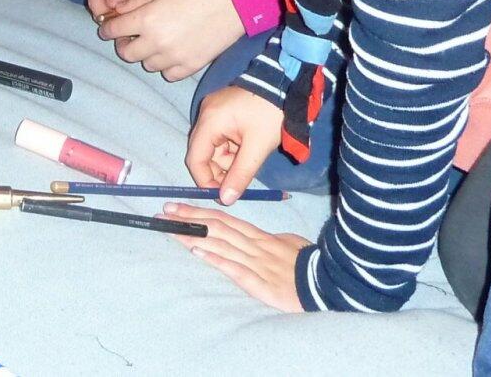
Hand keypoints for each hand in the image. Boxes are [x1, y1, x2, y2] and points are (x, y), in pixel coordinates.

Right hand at [86, 0, 190, 19]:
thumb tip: (112, 5)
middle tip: (127, 29)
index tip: (114, 22)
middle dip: (112, 20)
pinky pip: (131, 10)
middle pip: (104, 8)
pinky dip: (134, 16)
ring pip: (117, 11)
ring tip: (136, 29)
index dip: (101, 12)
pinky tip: (143, 23)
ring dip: (124, 20)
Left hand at [99, 0, 243, 81]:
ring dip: (146, 54)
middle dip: (123, 43)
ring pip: (146, 65)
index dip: (107, 28)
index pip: (112, 30)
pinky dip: (165, 65)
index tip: (108, 28)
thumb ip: (135, 1)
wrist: (233, 2)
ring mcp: (173, 57)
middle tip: (131, 36)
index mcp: (146, 19)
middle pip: (125, 53)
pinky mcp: (189, 67)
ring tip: (156, 41)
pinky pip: (167, 74)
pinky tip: (171, 52)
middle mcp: (156, 42)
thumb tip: (116, 12)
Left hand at [164, 204, 309, 311]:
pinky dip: (214, 259)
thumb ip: (269, 241)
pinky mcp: (258, 283)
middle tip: (164, 212)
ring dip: (194, 236)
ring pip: (220, 244)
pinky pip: (234, 269)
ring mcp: (255, 263)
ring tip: (171, 228)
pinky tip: (197, 253)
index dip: (200, 213)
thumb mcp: (288, 245)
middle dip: (189, 219)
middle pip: (217, 228)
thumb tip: (258, 237)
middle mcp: (253, 246)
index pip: (225, 221)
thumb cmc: (308, 264)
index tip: (178, 207)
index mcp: (260, 238)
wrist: (326, 284)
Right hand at [186, 85, 282, 204]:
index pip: (195, 159)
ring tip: (249, 158)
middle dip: (220, 170)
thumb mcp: (257, 148)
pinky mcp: (222, 109)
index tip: (222, 194)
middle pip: (203, 153)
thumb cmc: (270, 114)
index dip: (205, 181)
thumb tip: (226, 200)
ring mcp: (213, 110)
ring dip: (228, 158)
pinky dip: (231, 147)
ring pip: (213, 146)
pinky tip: (247, 148)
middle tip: (238, 180)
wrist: (285, 85)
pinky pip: (220, 135)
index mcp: (210, 121)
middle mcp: (206, 114)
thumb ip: (240, 175)